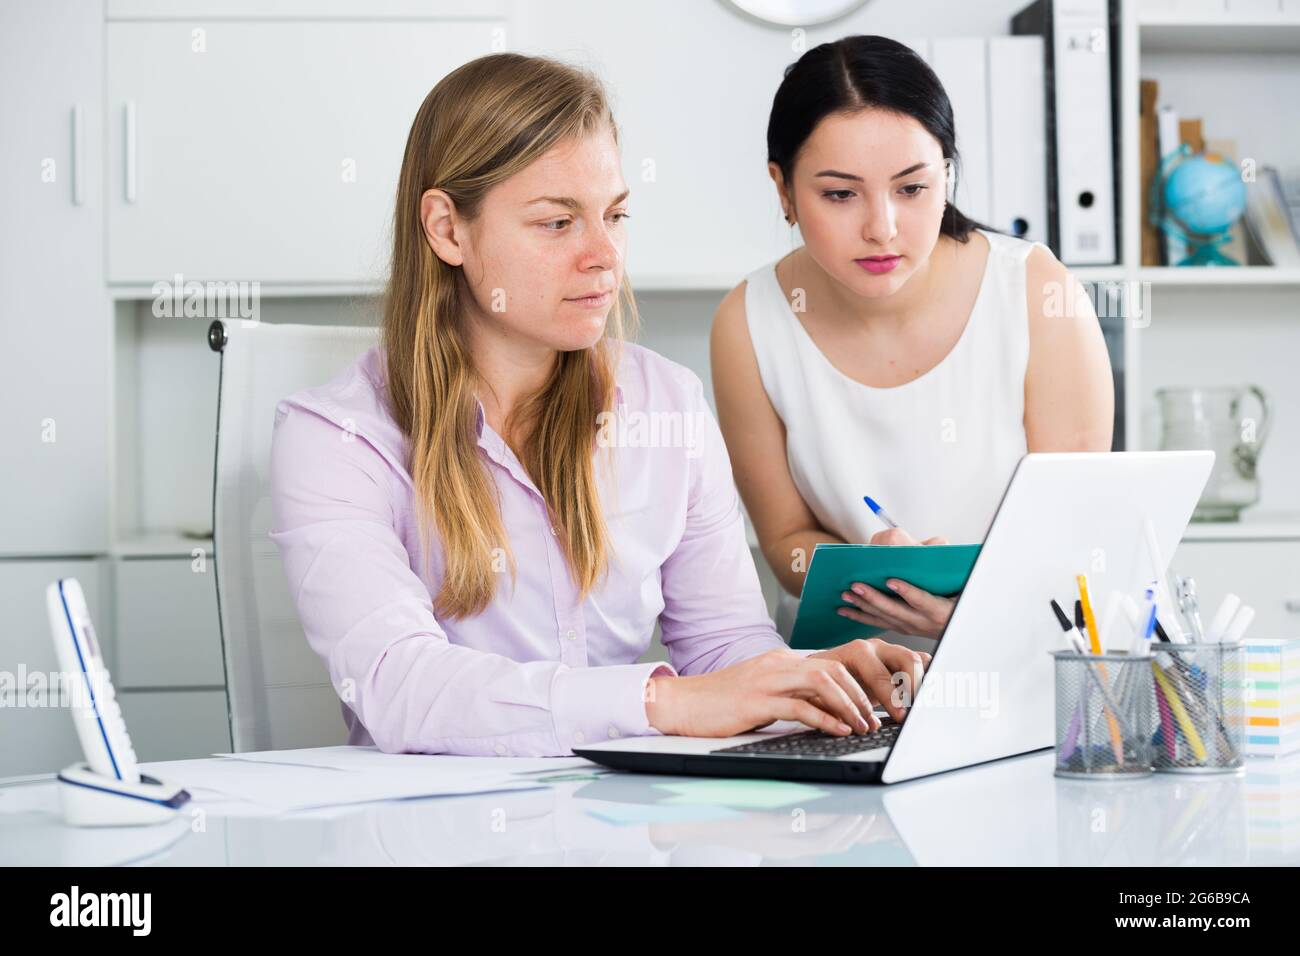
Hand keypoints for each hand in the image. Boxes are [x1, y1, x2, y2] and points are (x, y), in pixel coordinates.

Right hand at [645, 650, 879, 737]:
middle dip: (861, 695)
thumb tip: (826, 711)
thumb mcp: (762, 693)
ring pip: (823, 682)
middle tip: (874, 720)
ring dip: (849, 706)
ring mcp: (767, 680)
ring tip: (862, 726)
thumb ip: (791, 695)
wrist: (681, 702)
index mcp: (781, 661)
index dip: (858, 686)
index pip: (831, 665)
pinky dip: (825, 719)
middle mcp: (777, 664)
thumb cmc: (720, 702)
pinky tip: (838, 731)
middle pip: (834, 669)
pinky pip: (800, 706)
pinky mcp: (756, 700)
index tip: (872, 708)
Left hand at [807, 638, 929, 721]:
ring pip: (919, 660)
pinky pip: (922, 664)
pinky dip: (927, 680)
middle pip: (908, 659)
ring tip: (922, 705)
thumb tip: (863, 726)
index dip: (892, 697)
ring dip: (924, 683)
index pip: (881, 674)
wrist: (819, 671)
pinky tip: (923, 698)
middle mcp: (876, 648)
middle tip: (915, 711)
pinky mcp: (900, 661)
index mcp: (857, 652)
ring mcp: (890, 652)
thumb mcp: (825, 695)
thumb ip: (841, 708)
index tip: (900, 716)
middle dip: (915, 687)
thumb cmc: (822, 684)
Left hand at [837, 527, 955, 638]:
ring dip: (863, 605)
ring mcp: (911, 627)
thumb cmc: (958, 596)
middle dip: (874, 598)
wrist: (959, 623)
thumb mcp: (961, 582)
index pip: (922, 600)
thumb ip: (947, 562)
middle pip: (896, 610)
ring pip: (883, 617)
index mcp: (940, 610)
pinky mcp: (900, 627)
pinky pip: (877, 622)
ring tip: (847, 594)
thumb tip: (937, 543)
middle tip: (856, 585)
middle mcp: (923, 622)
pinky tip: (844, 609)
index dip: (907, 591)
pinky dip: (860, 616)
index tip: (891, 581)